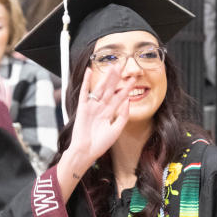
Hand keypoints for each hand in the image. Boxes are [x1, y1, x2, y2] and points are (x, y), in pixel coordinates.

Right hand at [55, 66, 129, 200]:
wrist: (86, 152)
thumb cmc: (100, 145)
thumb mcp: (116, 130)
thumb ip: (123, 116)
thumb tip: (128, 100)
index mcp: (109, 114)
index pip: (119, 98)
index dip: (126, 88)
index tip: (134, 79)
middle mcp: (101, 108)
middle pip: (110, 89)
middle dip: (116, 78)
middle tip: (123, 65)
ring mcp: (91, 107)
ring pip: (100, 88)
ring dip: (105, 77)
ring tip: (112, 66)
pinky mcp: (82, 108)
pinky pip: (85, 92)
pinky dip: (86, 82)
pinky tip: (89, 71)